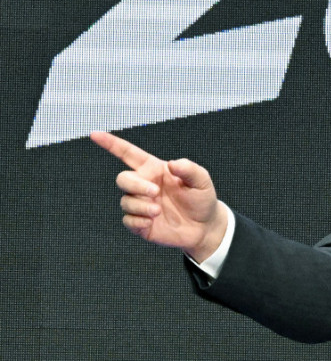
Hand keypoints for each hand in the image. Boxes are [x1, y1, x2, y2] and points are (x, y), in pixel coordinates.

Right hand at [91, 131, 226, 262]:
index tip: (95, 134)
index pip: (128, 154)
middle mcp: (144, 185)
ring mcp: (141, 204)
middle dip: (135, 185)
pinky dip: (138, 221)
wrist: (205, 227)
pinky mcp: (140, 223)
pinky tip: (151, 222)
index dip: (111, 143)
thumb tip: (172, 164)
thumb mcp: (202, 180)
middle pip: (123, 179)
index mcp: (155, 170)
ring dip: (141, 206)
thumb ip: (189, 169)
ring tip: (159, 211)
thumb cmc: (202, 199)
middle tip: (155, 193)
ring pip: (125, 201)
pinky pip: (128, 221)